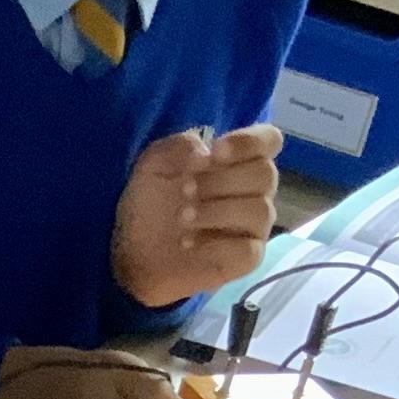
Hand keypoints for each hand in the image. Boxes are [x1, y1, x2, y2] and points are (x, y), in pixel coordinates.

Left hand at [113, 124, 282, 307]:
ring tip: (182, 217)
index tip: (216, 151)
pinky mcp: (246, 257)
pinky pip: (248, 249)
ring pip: (259, 210)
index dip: (249, 142)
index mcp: (238, 162)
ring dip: (216, 210)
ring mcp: (254, 225)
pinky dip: (217, 244)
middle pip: (265, 174)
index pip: (268, 140)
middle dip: (221, 179)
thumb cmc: (149, 204)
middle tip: (184, 189)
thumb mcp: (153, 165)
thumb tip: (205, 151)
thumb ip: (178, 146)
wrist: (130, 251)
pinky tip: (188, 242)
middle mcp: (254, 191)